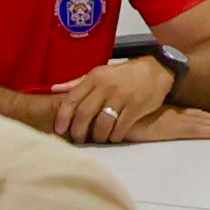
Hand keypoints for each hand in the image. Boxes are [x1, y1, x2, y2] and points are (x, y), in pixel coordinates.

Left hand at [47, 54, 177, 144]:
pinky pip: (120, 128)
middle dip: (78, 131)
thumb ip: (77, 83)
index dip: (63, 117)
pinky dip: (114, 136)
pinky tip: (113, 137)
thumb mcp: (99, 73)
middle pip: (84, 114)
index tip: (59, 130)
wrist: (155, 70)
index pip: (72, 99)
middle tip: (78, 138)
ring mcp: (122, 97)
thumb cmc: (123, 75)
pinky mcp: (136, 107)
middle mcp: (106, 86)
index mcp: (94, 77)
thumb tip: (54, 89)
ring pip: (102, 123)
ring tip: (97, 139)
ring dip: (97, 136)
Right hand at [117, 105, 209, 143]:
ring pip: (197, 123)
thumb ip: (128, 117)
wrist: (109, 113)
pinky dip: (208, 131)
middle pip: (193, 116)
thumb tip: (128, 121)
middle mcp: (167, 114)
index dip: (197, 115)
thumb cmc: (112, 115)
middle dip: (209, 120)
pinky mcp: (168, 129)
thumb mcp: (123, 117)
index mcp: (158, 110)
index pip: (182, 112)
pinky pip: (193, 129)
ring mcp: (169, 121)